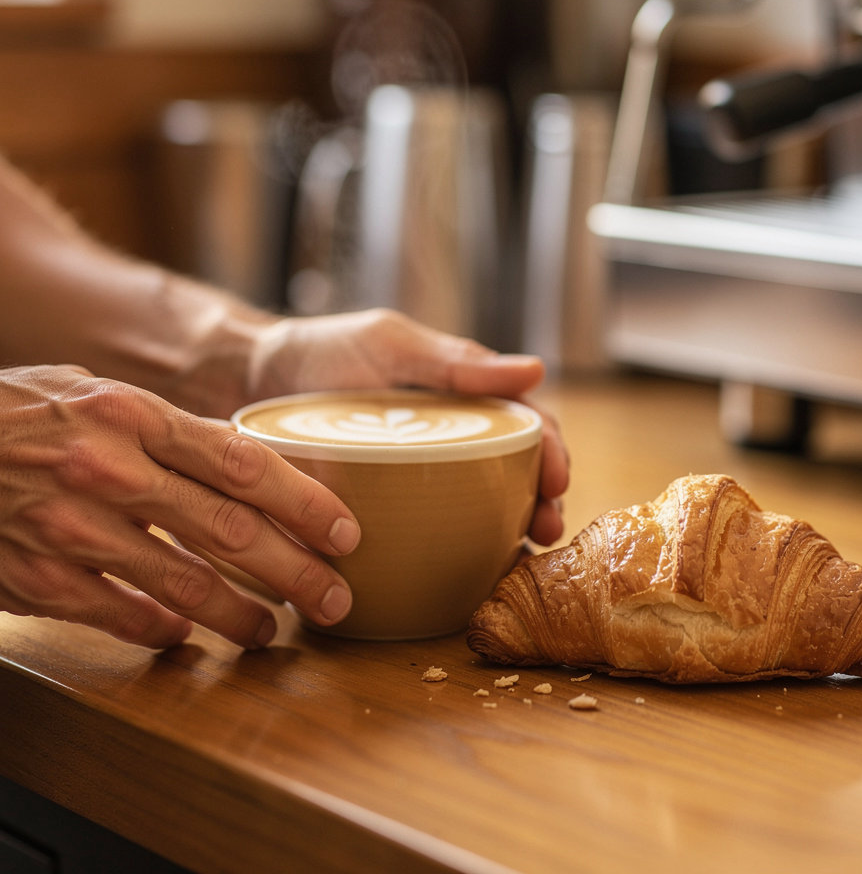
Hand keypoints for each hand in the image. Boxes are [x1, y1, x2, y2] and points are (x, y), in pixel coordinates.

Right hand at [0, 365, 359, 648]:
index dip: (305, 503)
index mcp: (133, 415)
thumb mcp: (90, 392)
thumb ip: (163, 426)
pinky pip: (121, 615)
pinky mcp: (38, 580)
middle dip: (298, 571)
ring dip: (241, 614)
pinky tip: (186, 636)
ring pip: (186, 584)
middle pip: (231, 531)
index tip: (345, 531)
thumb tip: (238, 462)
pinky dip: (162, 629)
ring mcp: (72, 528)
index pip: (245, 463)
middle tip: (337, 597)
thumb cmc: (14, 414)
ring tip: (273, 629)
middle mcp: (111, 470)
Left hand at [246, 309, 569, 545]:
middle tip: (546, 529)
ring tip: (521, 555)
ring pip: (483, 502)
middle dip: (542, 499)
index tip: (558, 482)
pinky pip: (433, 525)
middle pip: (515, 469)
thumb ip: (455, 362)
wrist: (249, 379)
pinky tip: (472, 569)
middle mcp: (448, 435)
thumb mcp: (391, 345)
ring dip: (512, 528)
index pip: (525, 423)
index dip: (552, 451)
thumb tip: (535, 370)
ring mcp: (420, 471)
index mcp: (460, 396)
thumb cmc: (323, 350)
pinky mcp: (387, 501)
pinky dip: (462, 545)